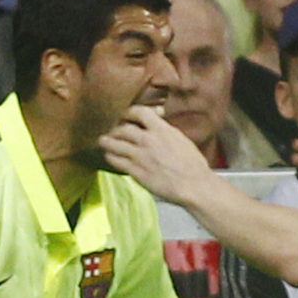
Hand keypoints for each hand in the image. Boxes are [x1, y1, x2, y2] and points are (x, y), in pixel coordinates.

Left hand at [99, 105, 213, 202]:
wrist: (193, 185)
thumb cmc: (192, 165)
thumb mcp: (181, 140)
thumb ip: (165, 132)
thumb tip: (157, 126)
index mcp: (162, 130)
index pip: (140, 112)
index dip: (129, 113)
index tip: (126, 116)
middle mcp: (149, 140)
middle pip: (123, 129)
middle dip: (116, 129)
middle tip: (113, 132)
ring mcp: (141, 156)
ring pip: (115, 144)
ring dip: (107, 142)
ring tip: (103, 142)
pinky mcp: (136, 172)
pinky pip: (117, 161)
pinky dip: (111, 157)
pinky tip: (109, 156)